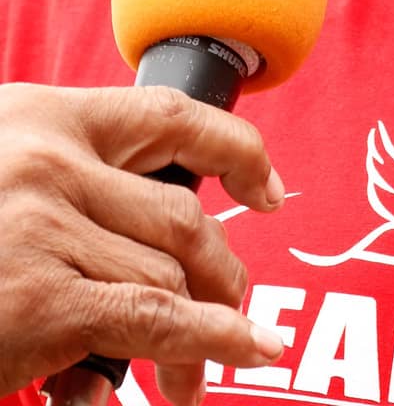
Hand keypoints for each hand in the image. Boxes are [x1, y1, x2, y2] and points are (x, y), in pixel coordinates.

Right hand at [0, 83, 286, 405]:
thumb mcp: (0, 172)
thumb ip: (66, 180)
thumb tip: (157, 233)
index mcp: (43, 116)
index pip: (168, 115)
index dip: (235, 148)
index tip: (267, 188)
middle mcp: (48, 162)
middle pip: (181, 214)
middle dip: (220, 276)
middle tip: (238, 321)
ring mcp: (42, 227)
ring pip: (168, 275)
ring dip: (201, 334)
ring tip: (195, 381)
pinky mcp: (40, 301)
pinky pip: (153, 318)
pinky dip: (208, 341)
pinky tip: (242, 354)